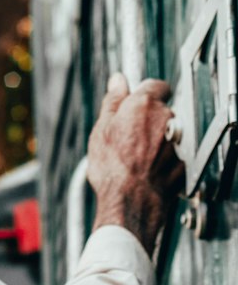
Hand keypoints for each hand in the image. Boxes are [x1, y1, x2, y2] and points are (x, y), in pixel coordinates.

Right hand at [87, 73, 184, 253]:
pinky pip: (173, 155)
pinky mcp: (183, 164)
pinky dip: (163, 159)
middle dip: (147, 119)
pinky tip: (146, 170)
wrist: (130, 203)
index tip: (135, 102)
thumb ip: (113, 100)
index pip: (156, 85)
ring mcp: (177, 142)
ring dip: (156, 140)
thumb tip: (118, 81)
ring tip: (135, 158)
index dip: (145, 92)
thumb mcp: (101, 128)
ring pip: (167, 134)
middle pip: (161, 110)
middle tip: (127, 136)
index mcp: (144, 105)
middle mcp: (166, 119)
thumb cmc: (112, 167)